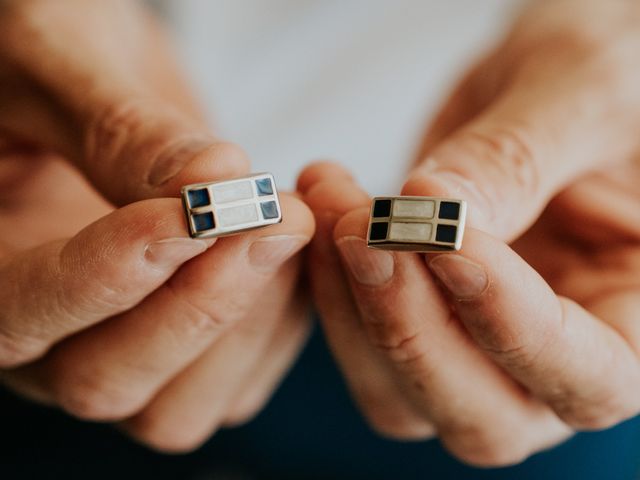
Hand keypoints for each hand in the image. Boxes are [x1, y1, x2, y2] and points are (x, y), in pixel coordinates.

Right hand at [0, 0, 313, 451]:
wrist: (99, 73)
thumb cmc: (52, 50)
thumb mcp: (60, 60)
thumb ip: (122, 130)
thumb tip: (213, 184)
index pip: (25, 312)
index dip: (110, 274)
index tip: (191, 214)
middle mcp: (51, 329)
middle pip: (105, 383)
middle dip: (198, 307)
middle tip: (270, 219)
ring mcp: (123, 344)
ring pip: (180, 406)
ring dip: (250, 323)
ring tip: (291, 223)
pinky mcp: (190, 346)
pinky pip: (239, 382)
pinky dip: (283, 325)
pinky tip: (301, 253)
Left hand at [300, 0, 639, 465]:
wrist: (550, 80)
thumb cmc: (605, 75)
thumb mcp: (583, 94)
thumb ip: (518, 158)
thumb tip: (434, 214)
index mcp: (639, 315)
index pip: (592, 377)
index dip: (514, 324)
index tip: (450, 244)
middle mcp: (554, 356)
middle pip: (483, 418)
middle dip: (413, 330)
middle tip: (368, 231)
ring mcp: (478, 343)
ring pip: (401, 392)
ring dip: (353, 305)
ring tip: (333, 198)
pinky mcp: (419, 313)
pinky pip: (360, 337)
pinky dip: (329, 284)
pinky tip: (323, 204)